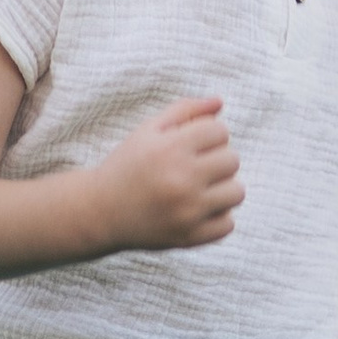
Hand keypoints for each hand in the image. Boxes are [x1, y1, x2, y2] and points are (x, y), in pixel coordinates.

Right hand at [90, 97, 242, 250]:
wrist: (100, 211)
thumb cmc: (127, 165)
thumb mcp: (148, 131)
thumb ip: (184, 110)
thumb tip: (219, 101)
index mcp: (170, 149)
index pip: (220, 131)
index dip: (209, 134)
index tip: (193, 144)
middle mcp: (181, 180)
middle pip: (232, 160)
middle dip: (217, 159)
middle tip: (195, 166)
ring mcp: (187, 212)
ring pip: (237, 192)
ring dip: (223, 188)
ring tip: (201, 188)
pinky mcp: (190, 237)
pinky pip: (228, 224)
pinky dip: (217, 216)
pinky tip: (197, 210)